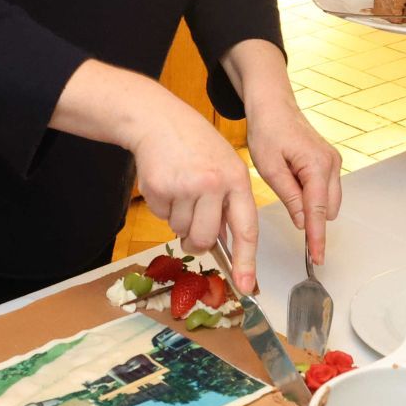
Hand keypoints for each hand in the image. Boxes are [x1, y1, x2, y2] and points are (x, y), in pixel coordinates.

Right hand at [126, 94, 261, 291]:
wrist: (159, 120)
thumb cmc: (195, 145)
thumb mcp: (225, 166)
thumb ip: (228, 204)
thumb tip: (224, 244)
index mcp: (237, 180)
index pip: (246, 229)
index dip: (246, 262)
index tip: (246, 286)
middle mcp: (214, 184)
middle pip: (205, 238)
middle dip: (196, 241)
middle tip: (191, 223)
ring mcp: (186, 186)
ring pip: (180, 230)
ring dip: (177, 218)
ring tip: (180, 188)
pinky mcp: (160, 188)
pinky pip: (162, 217)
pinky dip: (162, 206)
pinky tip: (166, 182)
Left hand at [244, 98, 341, 262]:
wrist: (274, 106)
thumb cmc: (268, 130)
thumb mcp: (270, 167)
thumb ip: (290, 196)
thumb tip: (302, 221)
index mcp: (317, 165)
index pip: (319, 211)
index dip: (317, 237)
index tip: (317, 257)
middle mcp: (331, 164)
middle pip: (328, 208)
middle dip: (312, 219)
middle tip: (289, 213)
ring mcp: (333, 162)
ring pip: (329, 200)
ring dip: (312, 206)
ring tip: (287, 189)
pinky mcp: (329, 161)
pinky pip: (327, 189)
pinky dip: (314, 195)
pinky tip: (294, 185)